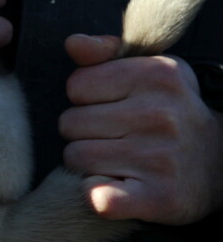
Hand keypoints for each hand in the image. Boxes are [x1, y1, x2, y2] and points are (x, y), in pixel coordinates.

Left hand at [59, 34, 222, 224]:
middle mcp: (159, 114)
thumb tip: (72, 43)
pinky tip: (111, 188)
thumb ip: (105, 53)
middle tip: (113, 136)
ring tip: (117, 158)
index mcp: (156, 74)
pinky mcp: (159, 198)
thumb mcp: (148, 70)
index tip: (110, 105)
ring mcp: (160, 158)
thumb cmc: (170, 111)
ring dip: (87, 161)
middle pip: (70, 123)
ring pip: (75, 157)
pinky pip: (98, 197)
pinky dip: (95, 195)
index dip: (85, 98)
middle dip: (83, 131)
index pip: (76, 85)